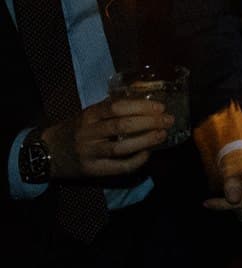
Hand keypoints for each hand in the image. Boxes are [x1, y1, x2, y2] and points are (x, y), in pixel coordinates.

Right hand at [41, 97, 171, 181]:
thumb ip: (110, 108)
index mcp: (88, 115)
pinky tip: (147, 154)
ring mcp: (89, 152)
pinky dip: (136, 161)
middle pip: (121, 126)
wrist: (47, 153)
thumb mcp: (87, 115)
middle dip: (149, 122)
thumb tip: (143, 98)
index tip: (160, 106)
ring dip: (145, 141)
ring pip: (121, 148)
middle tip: (168, 120)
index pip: (116, 107)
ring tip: (162, 135)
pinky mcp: (92, 170)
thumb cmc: (75, 130)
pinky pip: (118, 167)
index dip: (140, 106)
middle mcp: (88, 133)